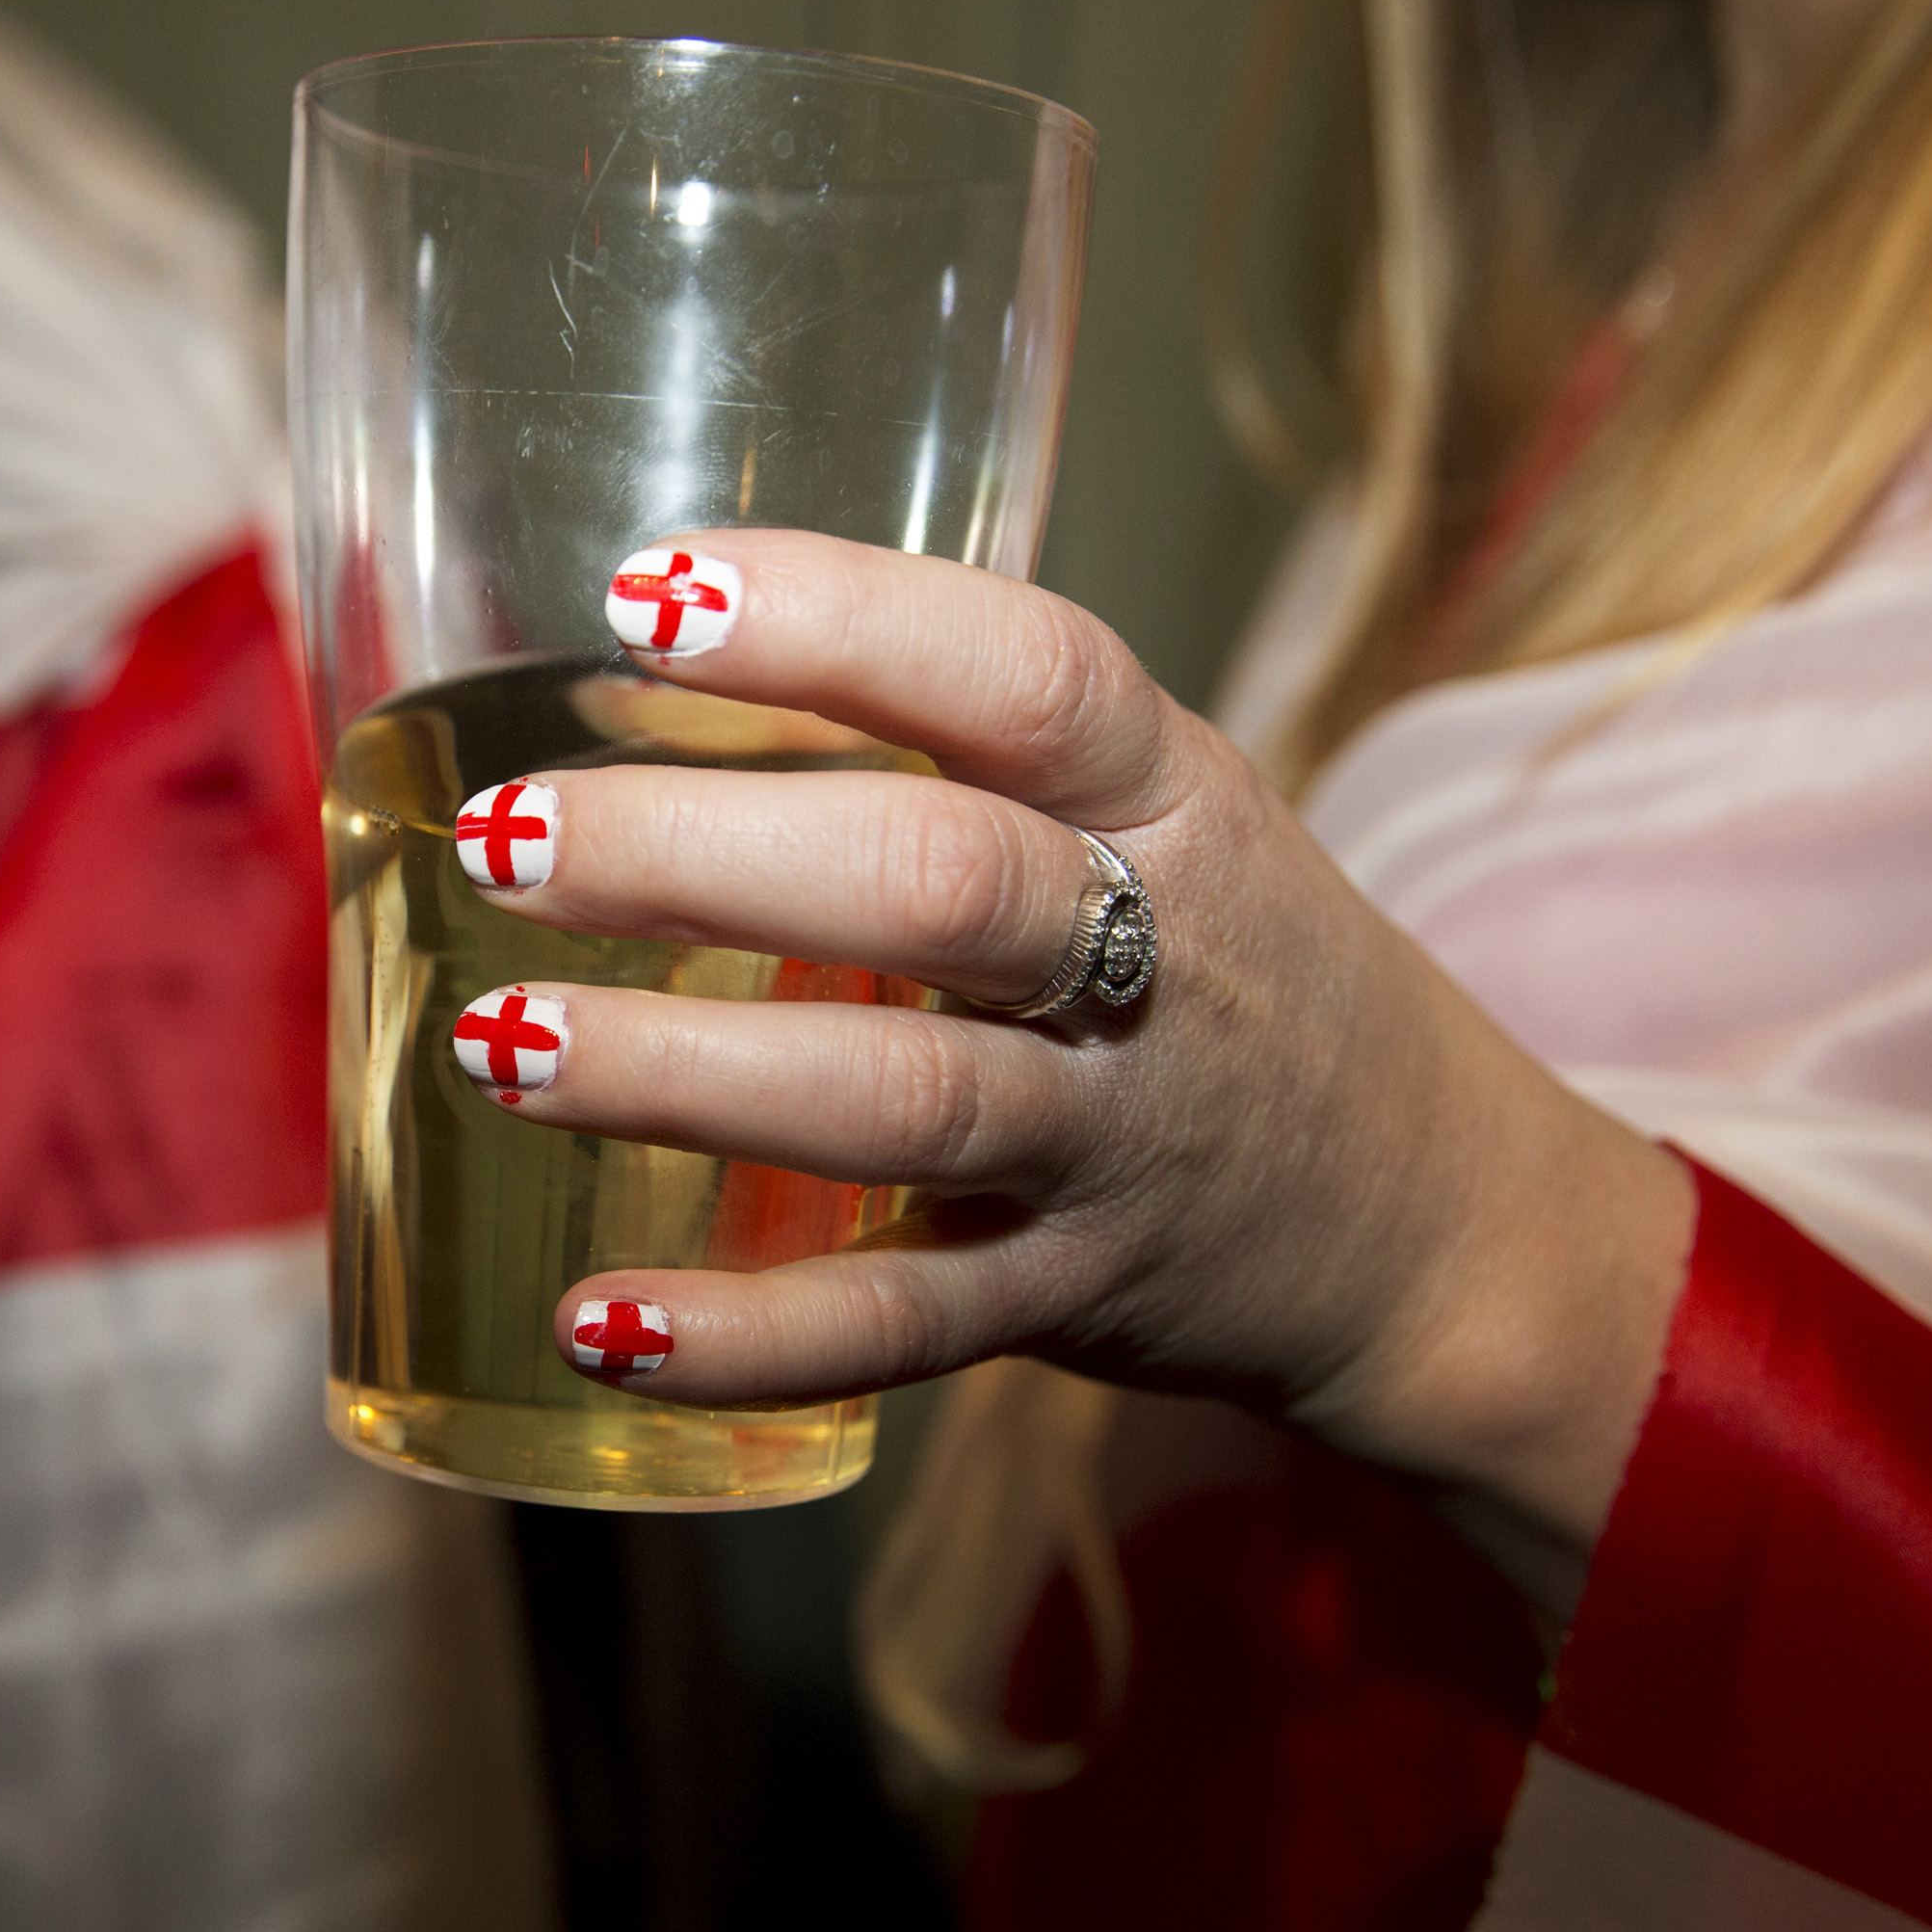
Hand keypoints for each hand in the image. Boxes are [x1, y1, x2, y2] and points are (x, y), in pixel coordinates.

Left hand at [471, 531, 1695, 1604]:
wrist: (1432, 1217)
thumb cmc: (1227, 968)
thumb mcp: (1149, 817)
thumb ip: (941, 758)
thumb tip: (625, 683)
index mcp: (1167, 796)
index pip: (1022, 675)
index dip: (839, 621)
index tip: (647, 592)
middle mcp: (1156, 958)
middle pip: (936, 884)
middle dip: (703, 854)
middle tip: (506, 835)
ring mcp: (1116, 1140)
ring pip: (903, 1103)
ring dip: (687, 1075)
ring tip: (500, 1044)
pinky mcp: (1074, 1298)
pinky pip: (904, 1329)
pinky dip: (747, 1340)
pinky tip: (595, 1320)